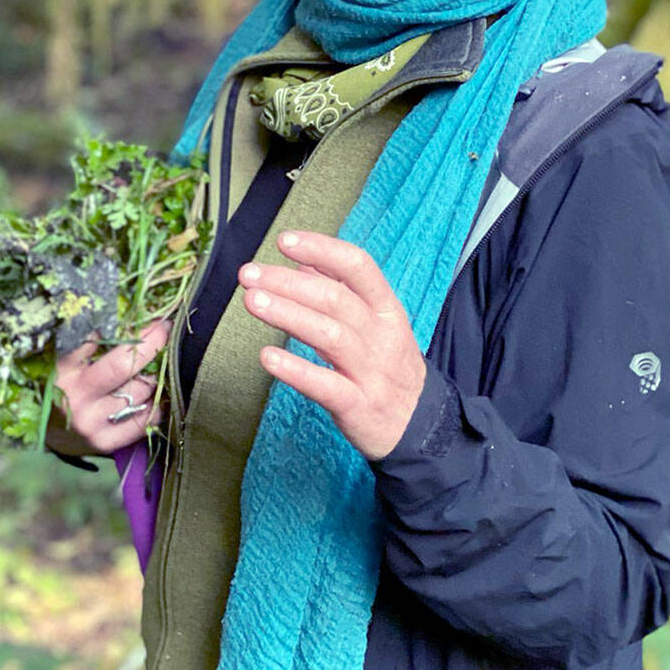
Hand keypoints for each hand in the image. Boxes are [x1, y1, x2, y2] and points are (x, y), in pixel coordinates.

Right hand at [52, 320, 170, 454]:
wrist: (49, 433)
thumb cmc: (63, 388)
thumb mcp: (67, 362)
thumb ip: (91, 342)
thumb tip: (133, 319)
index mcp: (63, 369)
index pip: (99, 340)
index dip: (132, 329)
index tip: (154, 319)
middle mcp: (76, 396)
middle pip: (123, 366)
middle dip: (151, 345)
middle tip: (164, 331)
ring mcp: (91, 422)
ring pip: (140, 391)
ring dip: (153, 377)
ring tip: (153, 369)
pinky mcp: (105, 442)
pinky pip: (146, 419)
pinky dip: (156, 404)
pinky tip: (153, 396)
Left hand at [239, 231, 425, 461]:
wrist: (419, 427)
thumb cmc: (390, 370)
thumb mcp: (377, 325)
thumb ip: (343, 292)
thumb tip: (306, 263)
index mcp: (387, 311)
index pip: (358, 267)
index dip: (322, 250)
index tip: (285, 241)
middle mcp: (382, 337)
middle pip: (336, 299)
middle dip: (289, 282)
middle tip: (249, 274)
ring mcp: (372, 372)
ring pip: (330, 336)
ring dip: (288, 314)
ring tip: (252, 301)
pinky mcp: (358, 406)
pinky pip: (325, 386)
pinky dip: (295, 370)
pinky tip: (267, 358)